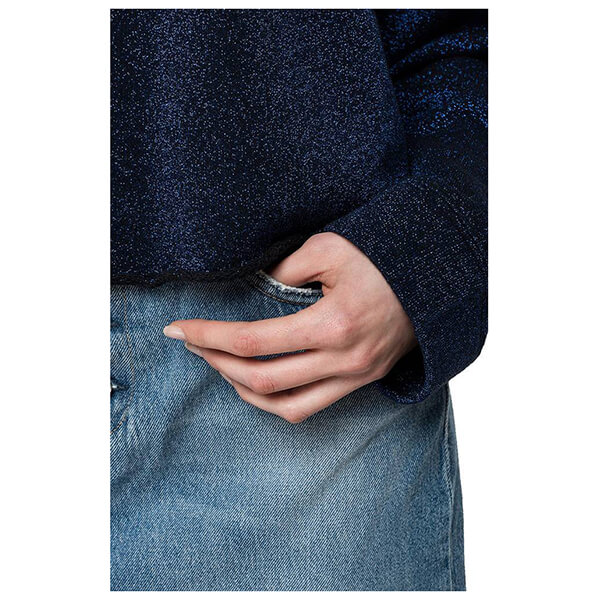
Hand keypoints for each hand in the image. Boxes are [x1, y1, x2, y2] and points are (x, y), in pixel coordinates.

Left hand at [163, 232, 416, 422]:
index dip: (208, 336)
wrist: (433, 280)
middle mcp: (343, 359)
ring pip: (285, 406)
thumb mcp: (329, 248)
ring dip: (243, 389)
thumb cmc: (382, 257)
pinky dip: (276, 402)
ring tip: (219, 366)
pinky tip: (256, 385)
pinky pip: (311, 408)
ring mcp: (354, 376)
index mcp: (333, 324)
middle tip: (193, 345)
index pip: (252, 341)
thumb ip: (285, 270)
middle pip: (262, 379)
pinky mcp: (361, 381)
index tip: (177, 330)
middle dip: (216, 362)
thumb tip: (254, 290)